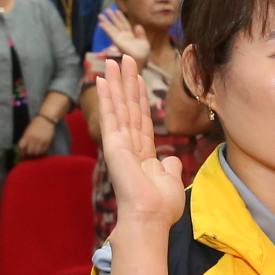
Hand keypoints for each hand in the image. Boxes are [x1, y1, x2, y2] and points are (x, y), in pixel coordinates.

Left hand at [18, 113, 57, 156]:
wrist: (46, 119)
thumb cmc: (35, 124)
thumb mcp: (27, 131)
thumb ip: (25, 139)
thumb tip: (23, 148)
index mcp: (26, 136)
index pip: (21, 148)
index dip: (21, 153)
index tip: (22, 156)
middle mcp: (33, 139)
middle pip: (29, 152)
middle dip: (29, 156)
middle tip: (30, 157)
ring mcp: (40, 141)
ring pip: (37, 153)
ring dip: (36, 155)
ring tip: (36, 155)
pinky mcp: (47, 142)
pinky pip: (44, 151)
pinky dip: (42, 153)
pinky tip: (41, 153)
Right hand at [93, 54, 184, 231]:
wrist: (151, 216)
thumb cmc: (162, 206)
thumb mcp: (171, 180)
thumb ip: (169, 166)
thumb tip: (171, 159)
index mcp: (144, 153)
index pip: (142, 118)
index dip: (140, 96)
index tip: (138, 77)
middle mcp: (129, 145)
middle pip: (129, 106)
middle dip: (126, 81)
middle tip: (124, 58)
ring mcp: (120, 143)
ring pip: (119, 105)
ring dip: (116, 82)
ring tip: (112, 60)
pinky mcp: (113, 144)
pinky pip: (111, 114)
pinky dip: (106, 96)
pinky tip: (102, 80)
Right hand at [97, 5, 148, 62]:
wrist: (140, 58)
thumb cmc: (143, 52)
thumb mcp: (144, 41)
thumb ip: (140, 34)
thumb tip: (137, 25)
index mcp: (130, 35)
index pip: (124, 24)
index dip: (121, 17)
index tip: (117, 11)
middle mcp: (123, 35)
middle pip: (116, 24)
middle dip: (112, 17)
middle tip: (107, 10)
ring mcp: (119, 38)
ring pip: (111, 28)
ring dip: (106, 21)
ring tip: (100, 15)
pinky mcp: (116, 41)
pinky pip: (110, 33)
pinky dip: (105, 28)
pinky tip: (101, 24)